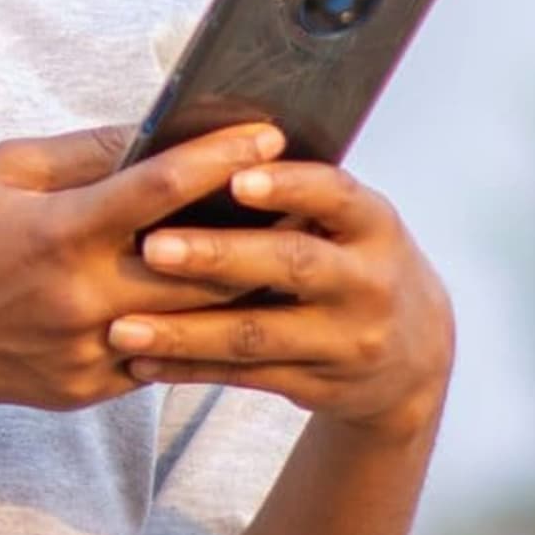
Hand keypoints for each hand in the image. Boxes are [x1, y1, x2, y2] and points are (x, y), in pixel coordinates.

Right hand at [0, 122, 294, 412]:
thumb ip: (84, 151)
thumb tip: (157, 131)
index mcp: (58, 232)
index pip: (161, 187)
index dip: (224, 157)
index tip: (269, 135)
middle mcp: (80, 297)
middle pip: (206, 268)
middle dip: (260, 230)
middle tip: (304, 201)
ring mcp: (87, 352)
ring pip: (197, 324)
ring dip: (242, 289)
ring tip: (279, 255)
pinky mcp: (86, 390)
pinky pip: (161, 361)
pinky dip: (191, 332)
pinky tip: (216, 308)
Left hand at [109, 166, 454, 437]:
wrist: (412, 354)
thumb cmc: (349, 260)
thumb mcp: (346, 224)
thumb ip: (291, 195)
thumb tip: (193, 150)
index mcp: (373, 224)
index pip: (334, 194)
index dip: (287, 186)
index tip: (234, 177)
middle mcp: (369, 282)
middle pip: (291, 264)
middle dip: (218, 256)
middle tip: (153, 248)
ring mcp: (349, 339)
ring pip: (258, 334)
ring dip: (184, 331)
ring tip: (122, 327)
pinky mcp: (321, 384)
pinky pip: (245, 377)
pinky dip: (188, 369)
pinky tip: (138, 362)